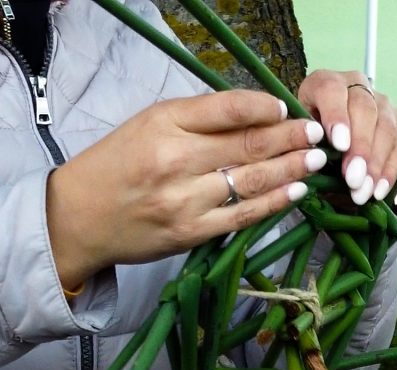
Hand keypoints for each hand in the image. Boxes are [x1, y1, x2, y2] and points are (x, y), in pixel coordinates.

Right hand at [46, 90, 327, 289]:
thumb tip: (255, 113)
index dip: (263, 108)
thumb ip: (198, 118)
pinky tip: (296, 192)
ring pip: (251, 181)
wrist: (79, 218)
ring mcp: (185, 201)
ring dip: (290, 169)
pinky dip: (274, 203)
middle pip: (247, 145)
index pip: (226, 110)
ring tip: (315, 159)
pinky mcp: (191, 233)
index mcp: (163, 125)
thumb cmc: (117, 164)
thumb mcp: (148, 124)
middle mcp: (175, 161)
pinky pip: (243, 217)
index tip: (286, 109)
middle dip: (289, 138)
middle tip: (317, 133)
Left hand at [298, 70, 396, 205]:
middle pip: (366, 111)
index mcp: (325, 83)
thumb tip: (314, 163)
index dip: (337, 117)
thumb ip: (306, 144)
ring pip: (387, 129)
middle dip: (360, 149)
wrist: (332, 137)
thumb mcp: (300, 135)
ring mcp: (384, 104)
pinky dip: (392, 171)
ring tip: (364, 192)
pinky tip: (381, 192)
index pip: (332, 91)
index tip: (339, 145)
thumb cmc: (311, 136)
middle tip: (353, 180)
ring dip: (376, 165)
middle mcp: (358, 86)